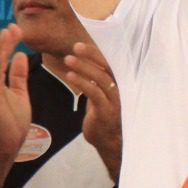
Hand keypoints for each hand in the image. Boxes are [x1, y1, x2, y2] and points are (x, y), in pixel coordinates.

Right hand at [0, 24, 32, 159]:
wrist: (7, 144)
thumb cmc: (11, 122)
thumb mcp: (19, 93)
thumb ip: (18, 75)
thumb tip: (20, 55)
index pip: (3, 58)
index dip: (9, 43)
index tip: (17, 29)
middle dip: (6, 41)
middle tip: (14, 25)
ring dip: (0, 47)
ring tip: (6, 31)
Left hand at [64, 42, 121, 180]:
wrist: (109, 142)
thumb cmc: (103, 117)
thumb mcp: (99, 95)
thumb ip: (95, 81)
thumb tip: (82, 65)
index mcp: (117, 82)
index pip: (107, 62)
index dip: (95, 52)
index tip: (80, 44)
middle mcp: (119, 88)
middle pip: (106, 65)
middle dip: (91, 54)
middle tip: (75, 46)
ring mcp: (114, 99)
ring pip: (100, 77)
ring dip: (83, 66)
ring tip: (68, 59)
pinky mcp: (107, 110)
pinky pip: (94, 92)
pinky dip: (82, 82)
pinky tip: (70, 75)